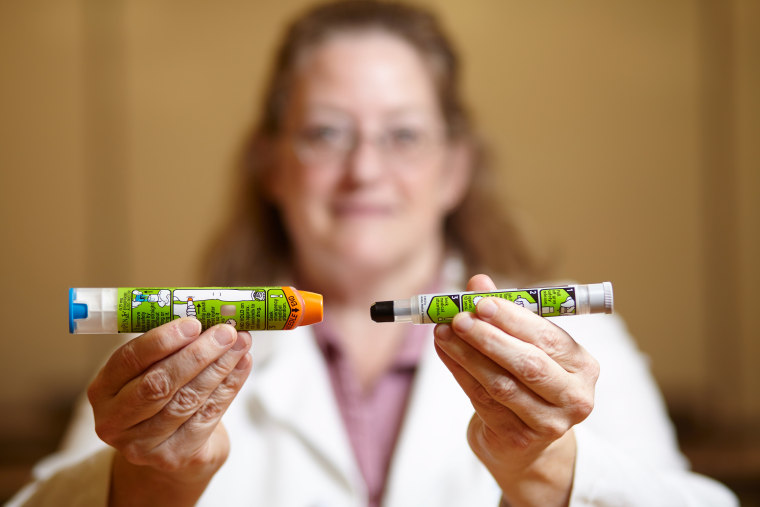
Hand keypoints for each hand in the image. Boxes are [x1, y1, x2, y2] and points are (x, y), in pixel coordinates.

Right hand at [87, 318, 252, 505]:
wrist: (172, 448)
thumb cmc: (163, 396)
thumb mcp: (152, 371)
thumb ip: (172, 347)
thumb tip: (211, 317)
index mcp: (103, 390)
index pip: (128, 360)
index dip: (162, 340)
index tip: (193, 323)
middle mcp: (116, 421)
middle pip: (159, 384)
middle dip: (196, 354)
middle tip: (225, 332)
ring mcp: (143, 444)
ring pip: (187, 399)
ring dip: (219, 367)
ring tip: (240, 343)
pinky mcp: (175, 455)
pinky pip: (208, 415)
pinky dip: (229, 385)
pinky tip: (242, 364)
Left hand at [434, 275, 598, 505]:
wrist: (523, 439)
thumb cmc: (527, 379)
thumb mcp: (524, 344)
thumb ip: (505, 312)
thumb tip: (478, 283)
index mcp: (583, 366)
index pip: (547, 337)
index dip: (512, 318)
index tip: (481, 301)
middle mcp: (573, 397)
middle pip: (528, 364)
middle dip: (489, 338)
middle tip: (459, 318)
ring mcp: (549, 424)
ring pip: (501, 384)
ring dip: (467, 354)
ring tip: (442, 332)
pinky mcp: (518, 440)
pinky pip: (483, 400)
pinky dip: (460, 372)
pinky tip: (445, 353)